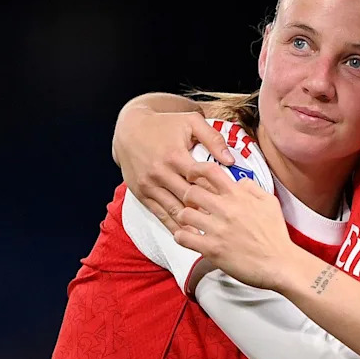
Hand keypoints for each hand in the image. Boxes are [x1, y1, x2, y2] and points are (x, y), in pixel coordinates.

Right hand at [113, 106, 232, 232]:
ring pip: (174, 210)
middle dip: (206, 211)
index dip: (215, 191)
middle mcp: (161, 173)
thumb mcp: (191, 122)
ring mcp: (149, 185)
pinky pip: (159, 214)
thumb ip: (213, 139)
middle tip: (226, 224)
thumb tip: (230, 160)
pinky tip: (186, 236)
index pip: (200, 180)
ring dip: (191, 224)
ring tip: (210, 236)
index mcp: (175, 156)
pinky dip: (173, 226)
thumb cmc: (164, 124)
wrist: (128, 129)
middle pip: (188, 198)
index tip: (230, 200)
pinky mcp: (141, 194)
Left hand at [173, 162, 296, 290]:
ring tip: (190, 223)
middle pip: (191, 192)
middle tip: (191, 204)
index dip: (195, 170)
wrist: (280, 263)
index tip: (192, 176)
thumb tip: (238, 182)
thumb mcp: (270, 203)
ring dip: (184, 218)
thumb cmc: (276, 235)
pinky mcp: (212, 249)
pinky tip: (188, 238)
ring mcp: (217, 230)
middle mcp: (226, 210)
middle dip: (187, 197)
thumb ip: (252, 188)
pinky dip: (181, 237)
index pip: (210, 171)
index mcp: (239, 196)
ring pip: (184, 214)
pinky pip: (184, 238)